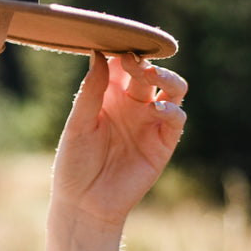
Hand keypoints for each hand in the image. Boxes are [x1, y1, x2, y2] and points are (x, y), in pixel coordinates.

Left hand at [51, 52, 187, 228]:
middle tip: (134, 62)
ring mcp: (150, 122)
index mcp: (108, 95)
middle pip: (147, 73)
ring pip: (171, 89)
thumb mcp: (77, 124)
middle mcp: (132, 104)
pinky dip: (171, 109)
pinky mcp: (163, 143)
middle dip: (143, 63)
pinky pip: (176, 119)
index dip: (122, 53)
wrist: (85, 202)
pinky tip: (157, 107)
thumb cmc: (74, 162)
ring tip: (151, 76)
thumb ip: (90, 91)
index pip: (121, 65)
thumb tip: (98, 54)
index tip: (117, 47)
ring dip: (166, 78)